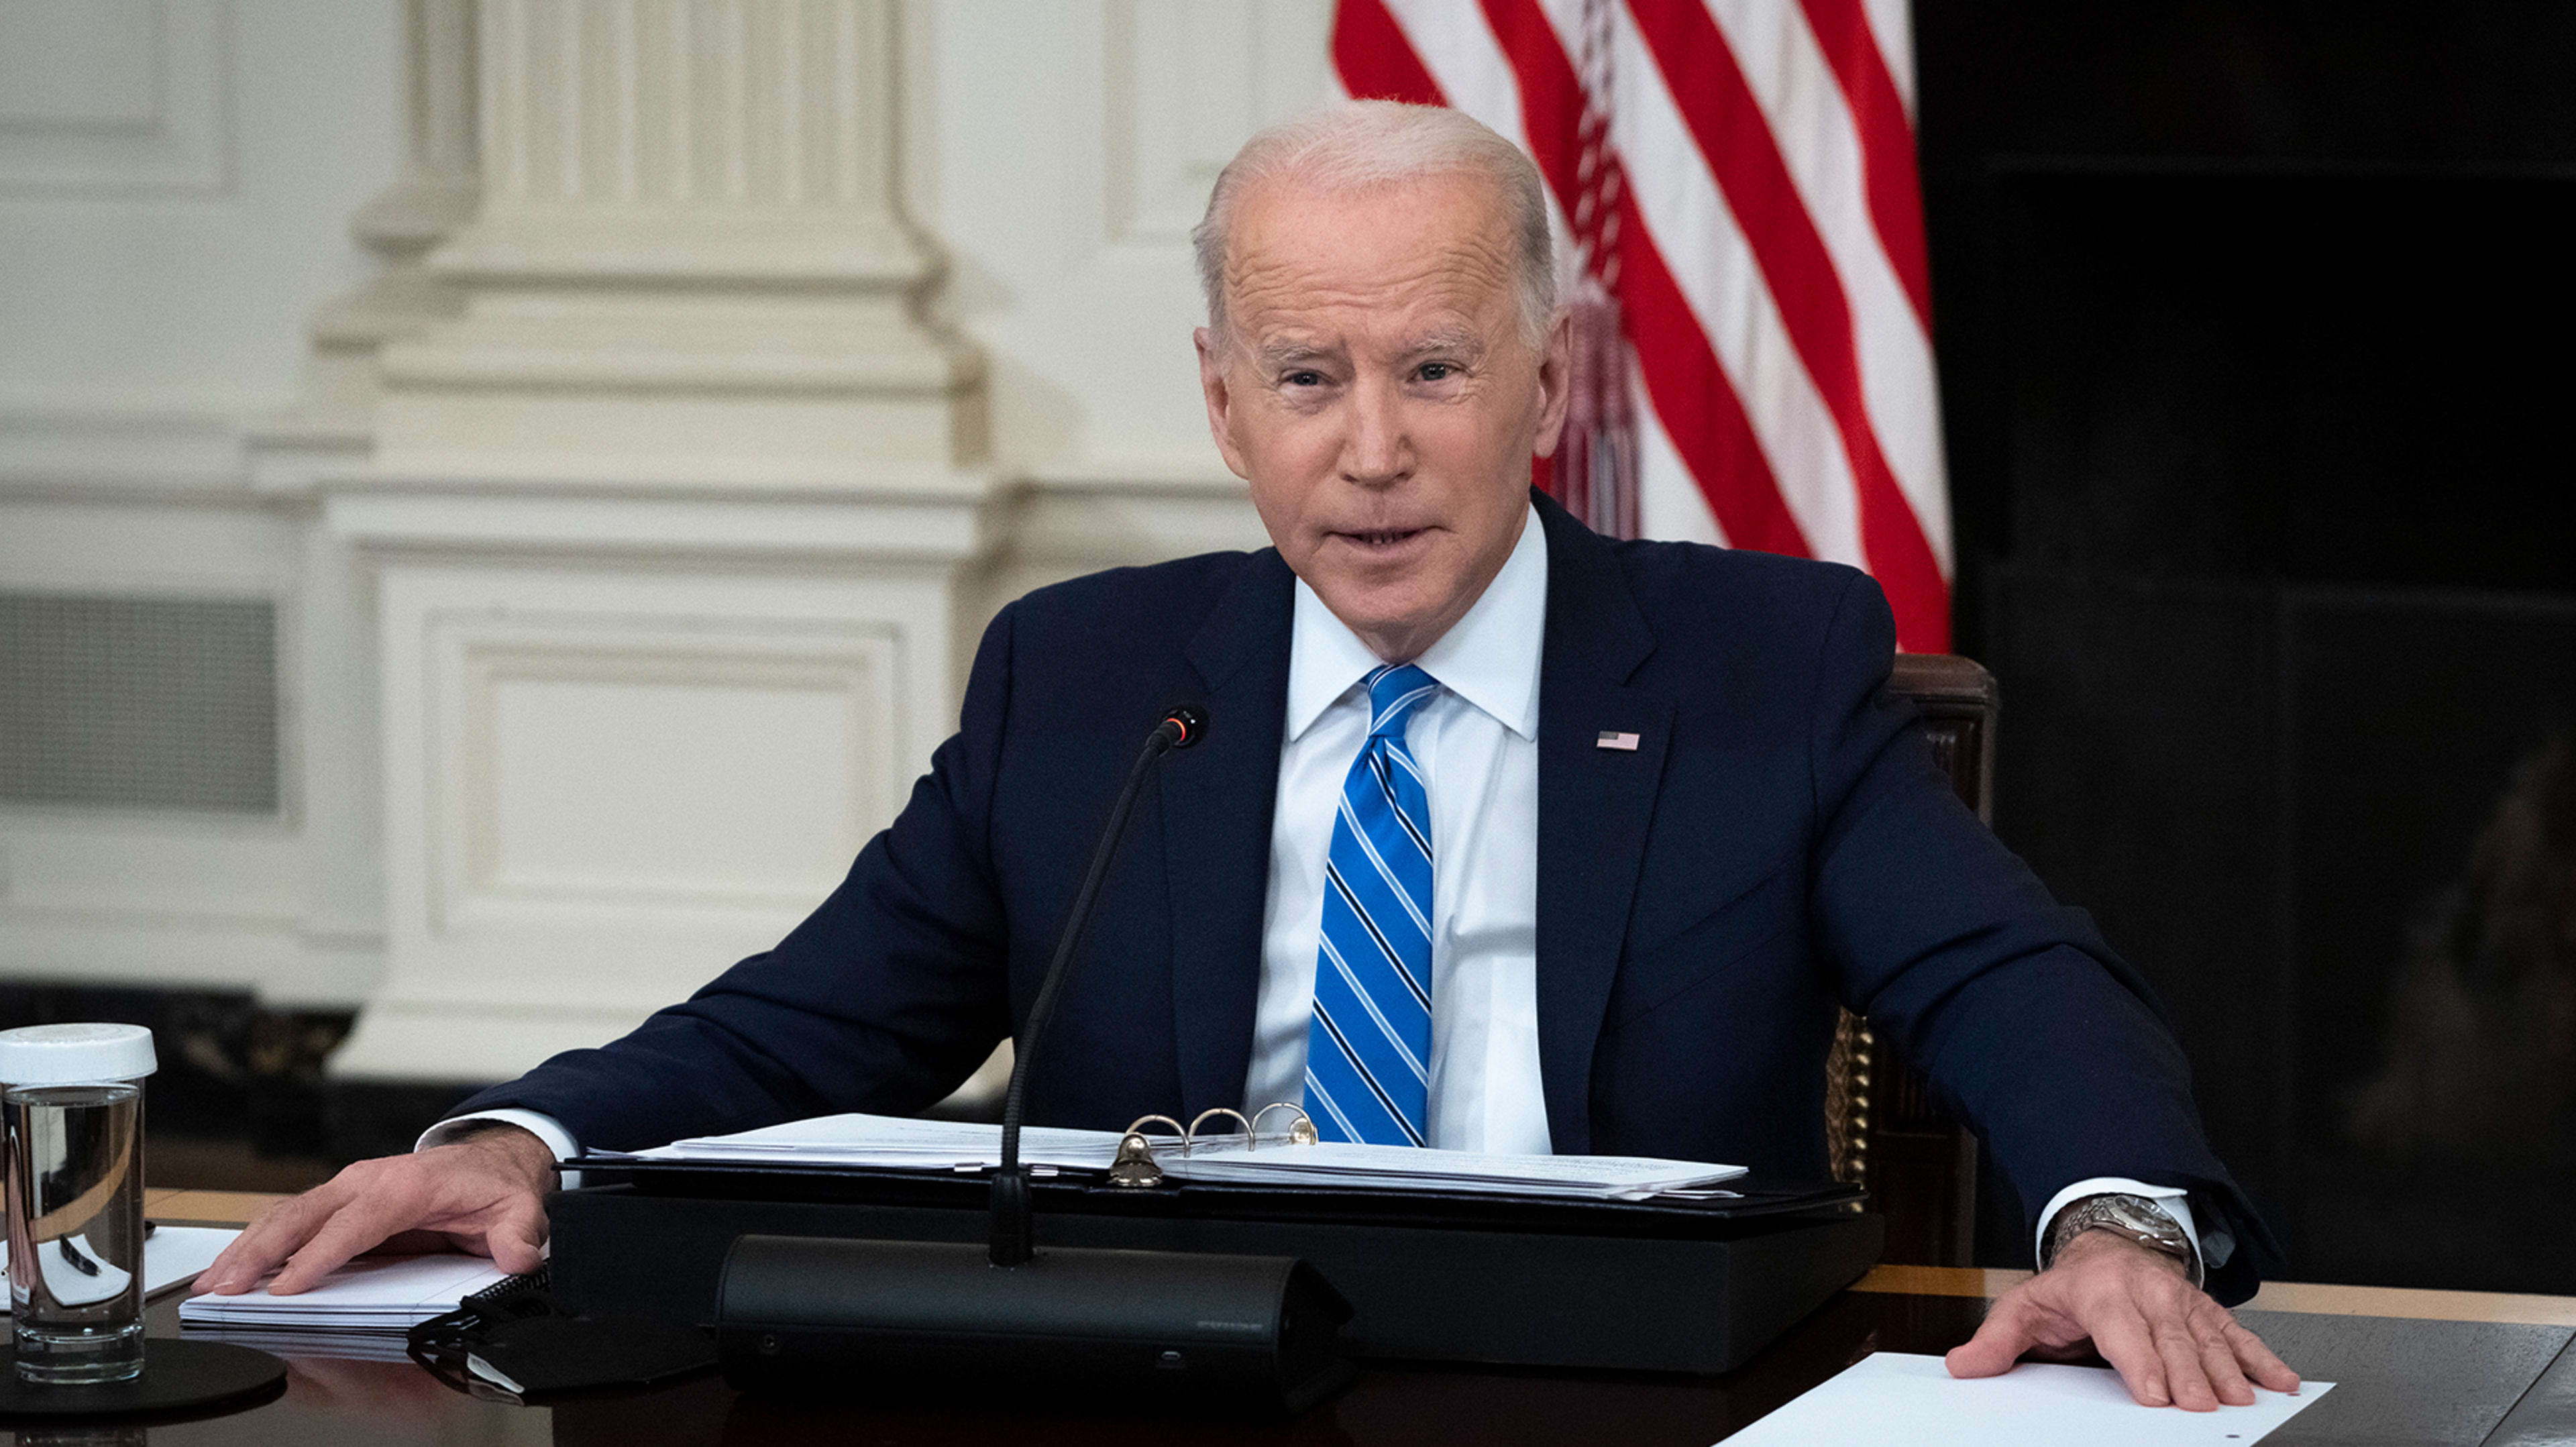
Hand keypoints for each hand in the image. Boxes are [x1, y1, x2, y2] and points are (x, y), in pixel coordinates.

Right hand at [189, 1125, 556, 1296]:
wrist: (489, 1160)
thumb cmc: (493, 1186)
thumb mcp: (517, 1208)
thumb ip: (517, 1234)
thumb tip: (518, 1256)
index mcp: (406, 1186)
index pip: (355, 1222)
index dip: (319, 1254)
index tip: (288, 1286)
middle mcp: (367, 1181)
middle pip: (303, 1216)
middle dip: (260, 1253)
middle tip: (224, 1288)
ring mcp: (347, 1189)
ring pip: (286, 1216)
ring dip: (246, 1249)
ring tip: (213, 1283)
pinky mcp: (337, 1201)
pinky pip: (291, 1221)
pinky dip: (257, 1243)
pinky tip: (233, 1269)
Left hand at [1946, 1229, 2299, 1409]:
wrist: (2105, 1247)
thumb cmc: (2067, 1289)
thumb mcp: (2023, 1307)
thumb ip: (1996, 1342)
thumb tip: (1962, 1367)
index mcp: (2101, 1293)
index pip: (2123, 1331)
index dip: (2140, 1363)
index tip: (2154, 1395)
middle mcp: (2148, 1293)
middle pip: (2172, 1340)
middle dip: (2188, 1375)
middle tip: (2202, 1409)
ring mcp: (2182, 1302)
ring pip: (2209, 1339)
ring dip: (2229, 1372)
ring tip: (2244, 1401)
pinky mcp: (2207, 1312)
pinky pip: (2238, 1335)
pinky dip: (2262, 1358)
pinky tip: (2281, 1381)